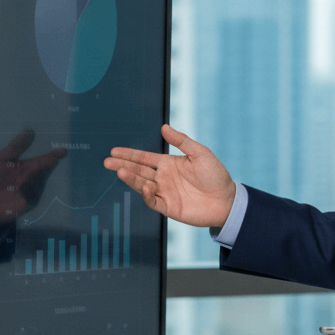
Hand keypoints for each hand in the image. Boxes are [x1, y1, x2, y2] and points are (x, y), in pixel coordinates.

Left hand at [0, 129, 67, 227]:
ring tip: (20, 178)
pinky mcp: (30, 201)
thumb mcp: (1, 159)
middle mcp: (34, 176)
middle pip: (44, 168)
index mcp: (28, 166)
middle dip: (48, 162)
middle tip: (52, 157)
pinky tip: (18, 188)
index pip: (43, 159)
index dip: (53, 155)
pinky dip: (25, 189)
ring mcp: (33, 189)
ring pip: (38, 179)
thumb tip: (29, 130)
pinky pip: (32, 193)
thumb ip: (15, 146)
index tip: (63, 151)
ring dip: (31, 175)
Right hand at [104, 124, 235, 227]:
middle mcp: (163, 178)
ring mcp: (165, 193)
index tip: (114, 150)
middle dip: (123, 165)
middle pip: (138, 171)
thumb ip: (182, 141)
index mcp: (168, 164)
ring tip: (120, 171)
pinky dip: (147, 195)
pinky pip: (153, 201)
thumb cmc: (215, 175)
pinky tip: (145, 187)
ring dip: (131, 179)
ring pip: (142, 185)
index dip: (130, 154)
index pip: (144, 158)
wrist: (226, 200)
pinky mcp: (169, 207)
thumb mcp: (200, 153)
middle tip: (107, 161)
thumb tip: (164, 127)